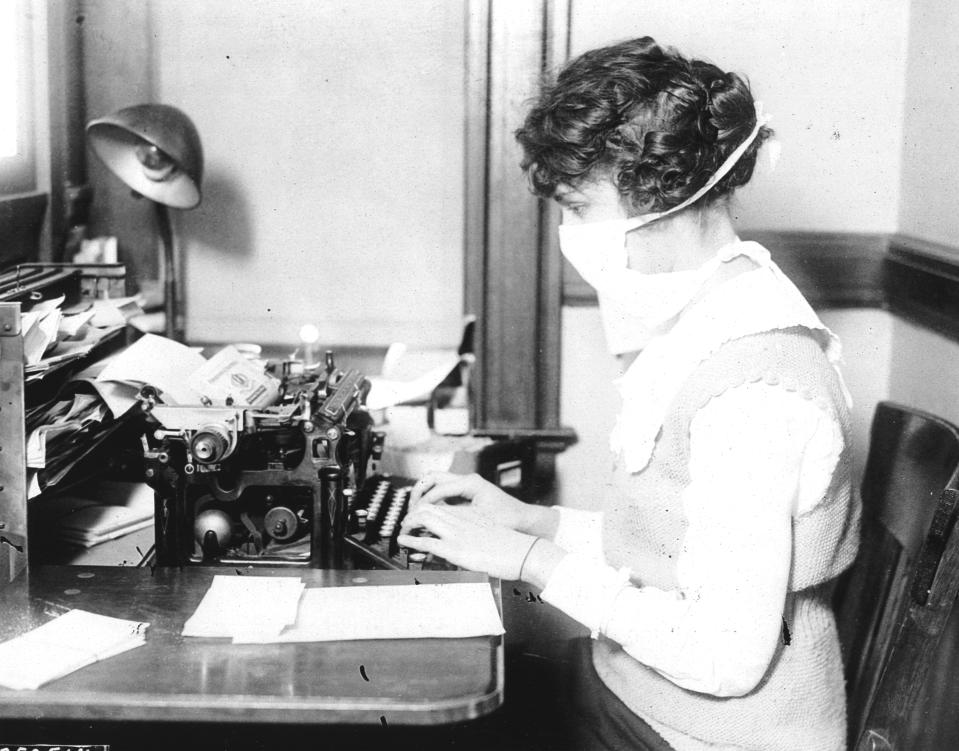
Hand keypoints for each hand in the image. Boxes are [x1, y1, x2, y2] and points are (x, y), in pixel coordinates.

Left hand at [397, 504, 537, 580]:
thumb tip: (469, 542)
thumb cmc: (513, 547)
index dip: (425, 509)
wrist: (525, 552)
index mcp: (470, 515)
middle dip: (413, 514)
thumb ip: (477, 533)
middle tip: (407, 523)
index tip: (418, 517)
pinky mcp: (456, 549)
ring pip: (424, 518)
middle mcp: (462, 520)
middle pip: (428, 506)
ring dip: (409, 524)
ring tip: (403, 530)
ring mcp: (457, 534)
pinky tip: (404, 541)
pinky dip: (411, 541)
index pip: (441, 505)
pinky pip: (427, 542)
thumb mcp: (491, 533)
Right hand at [403, 472, 536, 533]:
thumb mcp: (480, 521)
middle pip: (432, 477)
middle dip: (418, 492)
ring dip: (424, 493)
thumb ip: (455, 518)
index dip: (423, 502)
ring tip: (416, 510)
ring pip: (436, 481)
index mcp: (470, 483)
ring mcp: (466, 484)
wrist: (523, 519)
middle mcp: (467, 480)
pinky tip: (429, 512)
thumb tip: (432, 520)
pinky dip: (432, 497)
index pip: (438, 488)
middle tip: (410, 509)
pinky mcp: (466, 492)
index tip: (414, 515)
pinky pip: (443, 489)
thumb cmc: (508, 519)